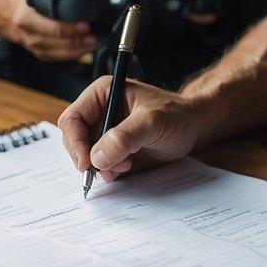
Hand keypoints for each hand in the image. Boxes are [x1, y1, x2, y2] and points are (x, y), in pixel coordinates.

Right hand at [4, 0, 97, 61]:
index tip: (87, 24)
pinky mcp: (32, 49)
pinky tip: (81, 52)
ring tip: (91, 45)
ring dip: (75, 51)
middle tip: (93, 37)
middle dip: (76, 41)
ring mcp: (28, 42)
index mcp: (25, 14)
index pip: (51, 26)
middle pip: (54, 41)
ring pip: (52, 52)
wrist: (1, 7)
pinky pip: (50, 56)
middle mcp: (26, 31)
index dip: (71, 28)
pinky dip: (66, 56)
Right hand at [58, 78, 207, 182]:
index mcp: (102, 94)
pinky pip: (99, 164)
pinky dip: (106, 172)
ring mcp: (105, 132)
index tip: (87, 163)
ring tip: (124, 166)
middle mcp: (99, 112)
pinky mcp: (113, 149)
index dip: (75, 142)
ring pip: (85, 155)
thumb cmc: (176, 115)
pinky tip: (124, 170)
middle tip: (108, 169)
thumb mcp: (151, 122)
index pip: (72, 119)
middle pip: (74, 139)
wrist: (194, 127)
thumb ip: (124, 137)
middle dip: (87, 157)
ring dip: (99, 167)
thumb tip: (97, 157)